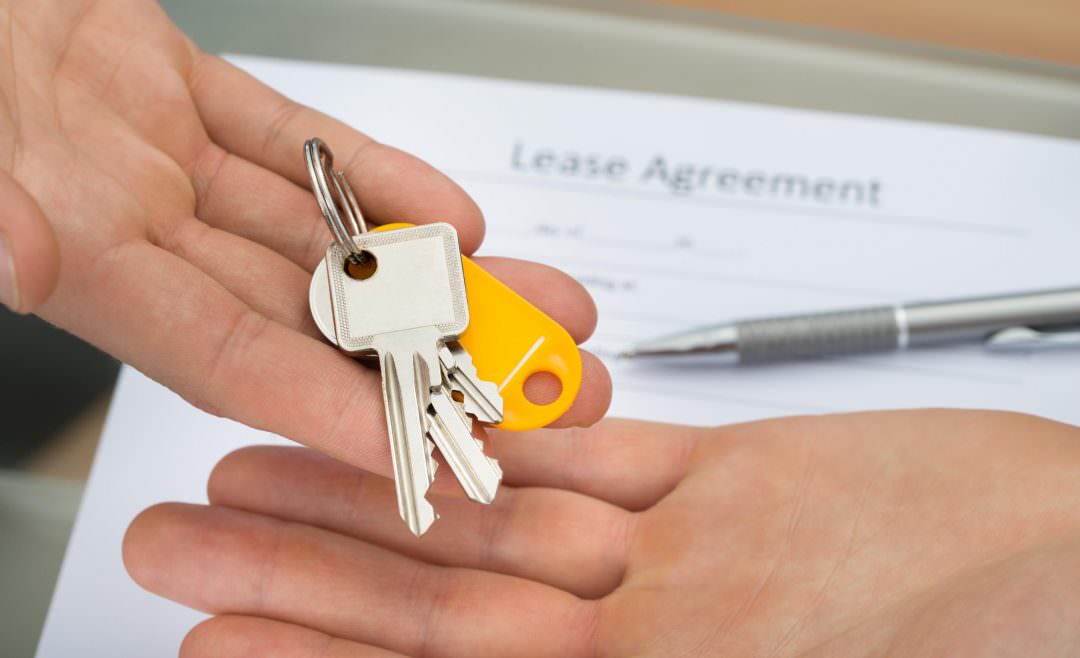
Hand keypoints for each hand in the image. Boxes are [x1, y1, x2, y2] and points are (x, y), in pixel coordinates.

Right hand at [0, 0, 610, 469]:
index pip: (228, 356)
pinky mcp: (176, 90)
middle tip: (521, 386)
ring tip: (525, 302)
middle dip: (421, 355)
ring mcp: (157, 158)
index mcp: (79, 255)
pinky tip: (444, 211)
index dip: (329, 406)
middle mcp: (126, 220)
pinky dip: (370, 175)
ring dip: (426, 269)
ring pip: (320, 232)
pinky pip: (291, 142)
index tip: (422, 444)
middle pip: (305, 311)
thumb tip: (21, 262)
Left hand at [124, 410, 1079, 656]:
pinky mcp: (722, 484)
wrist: (1074, 568)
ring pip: (495, 514)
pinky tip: (425, 412)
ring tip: (263, 464)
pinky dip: (507, 433)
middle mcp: (644, 638)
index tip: (212, 647)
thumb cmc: (983, 644)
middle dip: (307, 571)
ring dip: (381, 489)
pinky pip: (591, 452)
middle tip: (188, 540)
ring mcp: (678, 558)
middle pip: (441, 598)